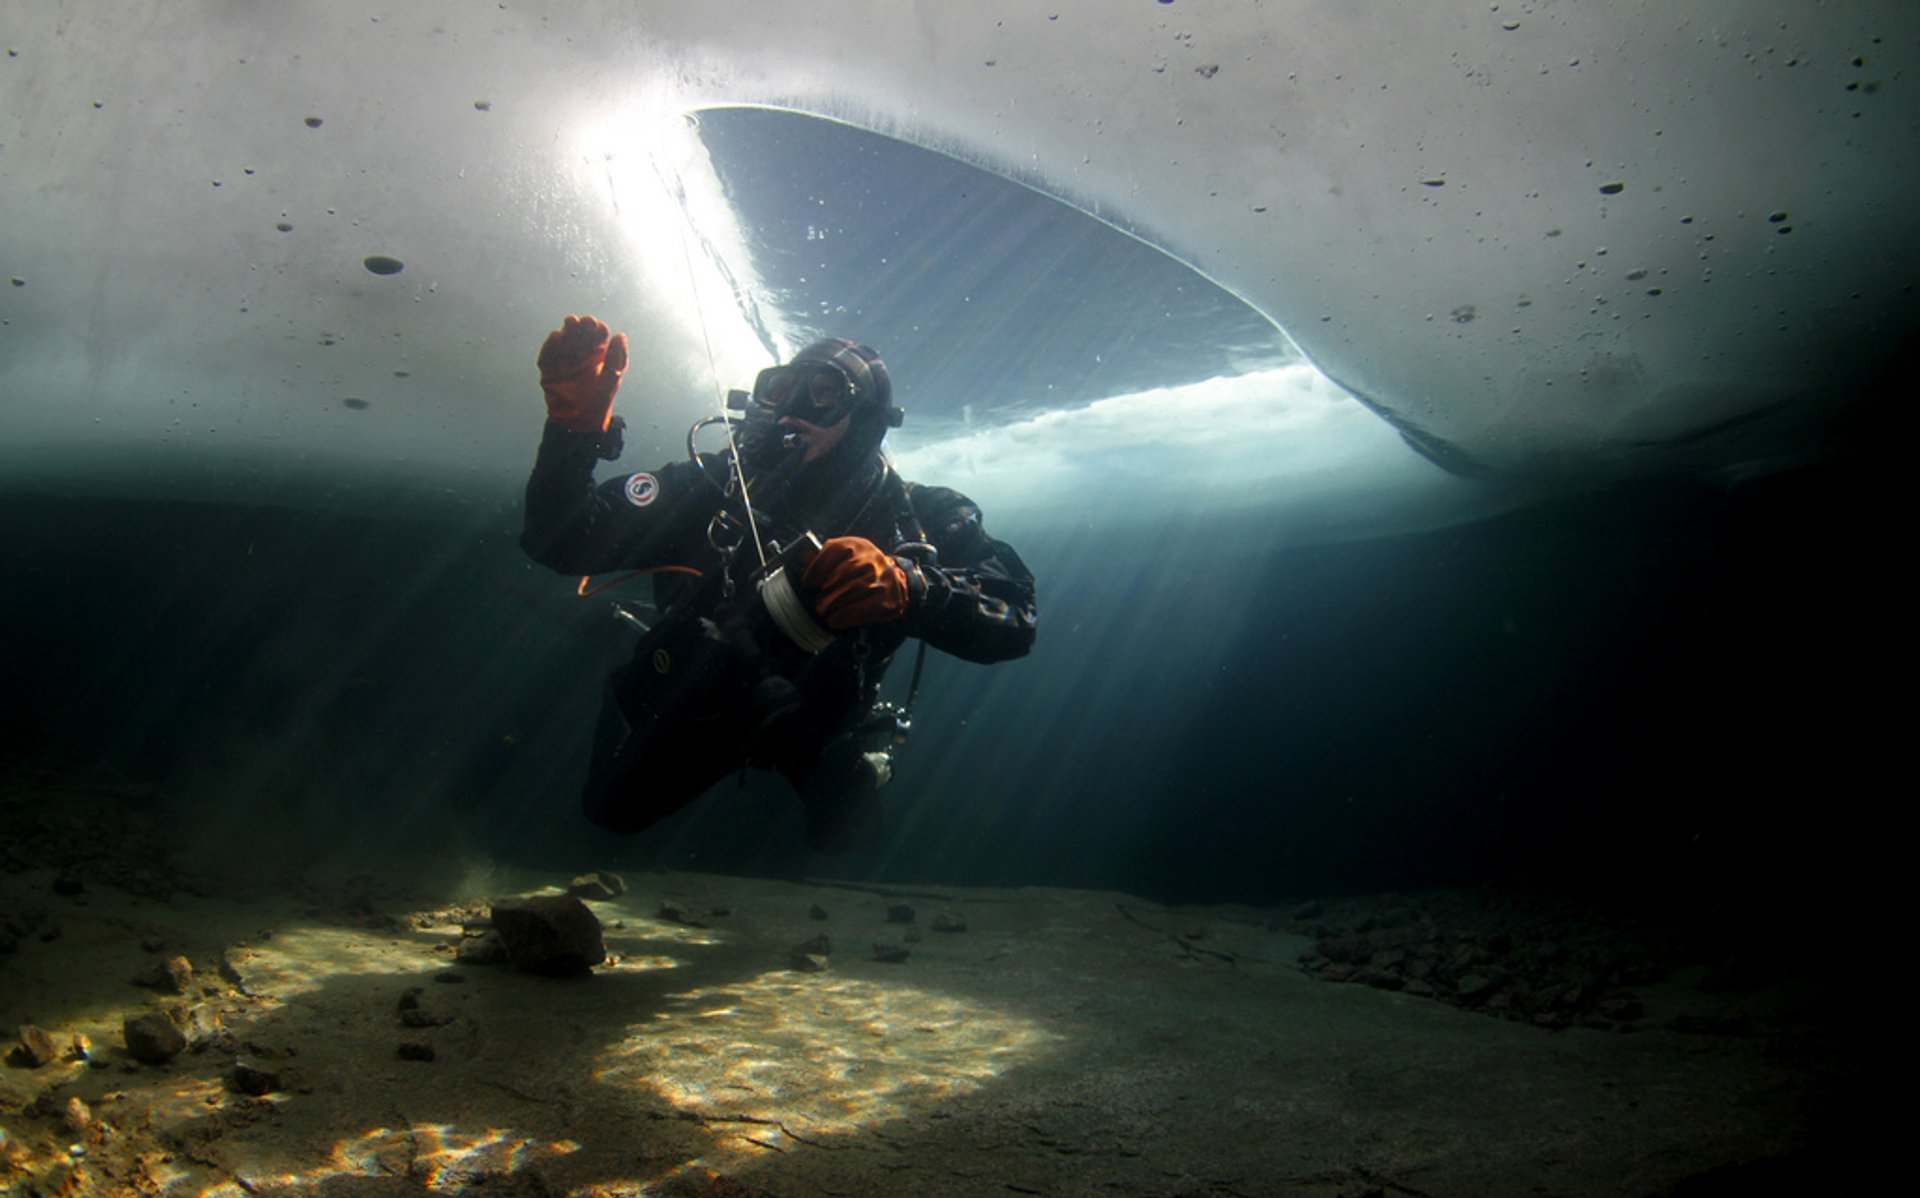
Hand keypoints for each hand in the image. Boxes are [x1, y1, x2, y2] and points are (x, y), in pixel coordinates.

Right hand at [537, 314, 628, 431]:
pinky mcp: (549, 368)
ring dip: (567, 330)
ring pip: (564, 340)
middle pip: (579, 334)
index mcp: (597, 355)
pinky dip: (551, 345)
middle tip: (583, 321)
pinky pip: (548, 354)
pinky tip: (556, 336)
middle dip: (581, 326)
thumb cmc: (599, 400)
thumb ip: (616, 359)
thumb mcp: (611, 379)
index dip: (597, 329)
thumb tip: (621, 335)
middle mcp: (580, 354)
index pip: (597, 336)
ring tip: (571, 322)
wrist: (578, 421)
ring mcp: (563, 360)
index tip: (598, 326)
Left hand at [799, 537, 908, 629]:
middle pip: (844, 573)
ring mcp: (882, 577)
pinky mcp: (888, 598)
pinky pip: (866, 608)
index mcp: (855, 544)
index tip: (808, 585)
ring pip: (856, 590)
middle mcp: (871, 557)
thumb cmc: (858, 570)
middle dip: (826, 592)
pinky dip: (847, 616)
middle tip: (816, 605)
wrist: (891, 582)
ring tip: (824, 613)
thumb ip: (821, 560)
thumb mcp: (841, 558)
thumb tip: (801, 556)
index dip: (817, 569)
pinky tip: (835, 620)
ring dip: (835, 605)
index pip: (834, 550)